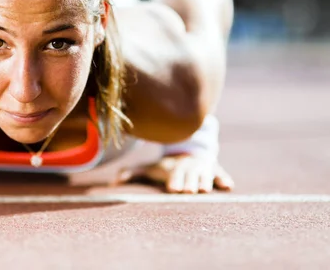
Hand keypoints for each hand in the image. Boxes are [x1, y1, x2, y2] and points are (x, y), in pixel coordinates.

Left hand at [113, 154, 233, 193]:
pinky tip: (228, 186)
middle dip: (189, 182)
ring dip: (205, 181)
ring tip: (204, 189)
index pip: (174, 175)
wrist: (188, 149)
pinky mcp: (215, 169)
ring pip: (205, 175)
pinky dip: (223, 178)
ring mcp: (202, 168)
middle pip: (189, 176)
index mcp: (173, 168)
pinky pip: (220, 173)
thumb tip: (113, 182)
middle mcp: (188, 167)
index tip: (172, 189)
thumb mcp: (151, 167)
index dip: (174, 181)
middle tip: (189, 190)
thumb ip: (133, 173)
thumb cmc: (166, 166)